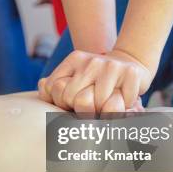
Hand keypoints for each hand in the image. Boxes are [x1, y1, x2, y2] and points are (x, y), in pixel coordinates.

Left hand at [38, 49, 152, 114]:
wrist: (130, 63)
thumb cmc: (96, 80)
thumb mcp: (73, 77)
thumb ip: (52, 87)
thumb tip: (41, 87)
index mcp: (74, 59)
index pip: (55, 89)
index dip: (62, 103)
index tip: (71, 103)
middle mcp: (91, 60)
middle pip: (79, 101)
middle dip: (85, 111)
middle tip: (92, 109)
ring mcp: (111, 66)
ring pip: (101, 104)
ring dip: (105, 111)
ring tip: (107, 105)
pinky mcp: (130, 73)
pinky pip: (122, 104)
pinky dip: (124, 107)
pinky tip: (123, 98)